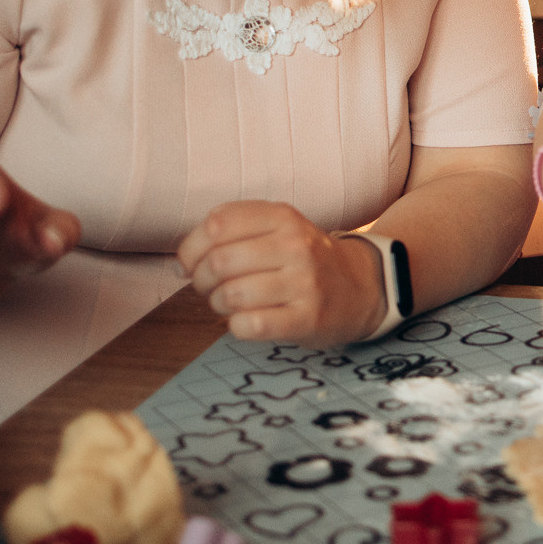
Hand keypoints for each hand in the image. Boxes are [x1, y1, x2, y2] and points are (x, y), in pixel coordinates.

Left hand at [177, 202, 383, 344]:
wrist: (361, 286)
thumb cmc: (304, 259)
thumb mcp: (279, 228)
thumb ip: (232, 232)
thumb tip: (182, 264)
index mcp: (283, 217)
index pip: (216, 225)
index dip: (191, 248)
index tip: (191, 263)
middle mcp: (296, 245)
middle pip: (219, 262)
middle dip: (202, 281)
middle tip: (210, 288)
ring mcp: (304, 282)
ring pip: (231, 295)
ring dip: (218, 305)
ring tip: (229, 304)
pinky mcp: (307, 318)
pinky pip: (249, 326)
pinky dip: (236, 327)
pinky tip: (247, 321)